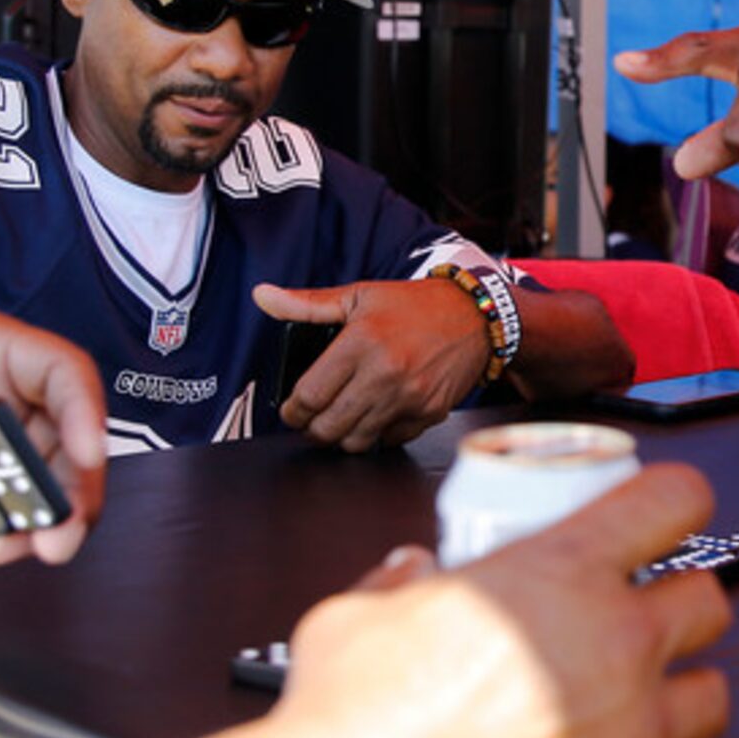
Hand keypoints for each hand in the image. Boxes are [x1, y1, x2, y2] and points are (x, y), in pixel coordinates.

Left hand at [255, 278, 490, 451]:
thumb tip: (262, 296)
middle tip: (314, 419)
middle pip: (329, 427)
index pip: (309, 396)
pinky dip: (378, 434)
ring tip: (343, 419)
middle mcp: (384, 373)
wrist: (475, 316)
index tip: (292, 411)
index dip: (292, 411)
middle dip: (313, 429)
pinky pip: (390, 440)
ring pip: (357, 441)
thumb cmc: (414, 305)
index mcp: (361, 343)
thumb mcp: (359, 296)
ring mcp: (409, 397)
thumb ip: (307, 304)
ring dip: (343, 436)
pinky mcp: (429, 413)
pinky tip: (376, 415)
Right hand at [275, 464, 732, 737]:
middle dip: (677, 606)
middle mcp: (616, 647)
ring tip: (636, 706)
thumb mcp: (357, 614)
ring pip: (714, 696)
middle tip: (635, 622)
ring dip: (680, 695)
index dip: (674, 502)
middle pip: (707, 603)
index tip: (668, 514)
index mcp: (561, 575)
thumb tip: (410, 574)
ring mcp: (633, 735)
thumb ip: (399, 587)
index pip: (671, 502)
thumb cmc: (351, 722)